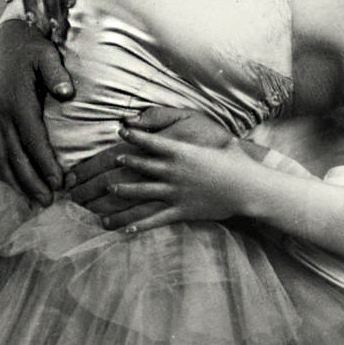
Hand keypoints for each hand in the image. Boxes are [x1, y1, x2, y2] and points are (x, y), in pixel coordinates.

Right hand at [0, 18, 73, 202]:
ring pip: (4, 161)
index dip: (45, 163)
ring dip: (18, 185)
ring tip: (35, 206)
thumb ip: (56, 72)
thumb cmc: (32, 50)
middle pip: (17, 156)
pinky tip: (8, 195)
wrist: (8, 44)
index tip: (59, 183)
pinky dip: (0, 176)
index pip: (33, 138)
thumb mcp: (46, 54)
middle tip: (49, 202)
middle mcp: (4, 117)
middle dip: (32, 182)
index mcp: (18, 103)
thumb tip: (67, 92)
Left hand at [66, 107, 235, 228]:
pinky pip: (155, 219)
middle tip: (96, 172)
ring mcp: (175, 193)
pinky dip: (138, 224)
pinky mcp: (182, 211)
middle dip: (112, 170)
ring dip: (119, 196)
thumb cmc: (231, 156)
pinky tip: (123, 229)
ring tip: (104, 197)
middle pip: (136, 169)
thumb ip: (174, 121)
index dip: (131, 138)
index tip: (119, 133)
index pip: (147, 143)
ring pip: (140, 195)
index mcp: (177, 151)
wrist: (247, 185)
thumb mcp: (206, 130)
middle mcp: (171, 171)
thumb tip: (145, 115)